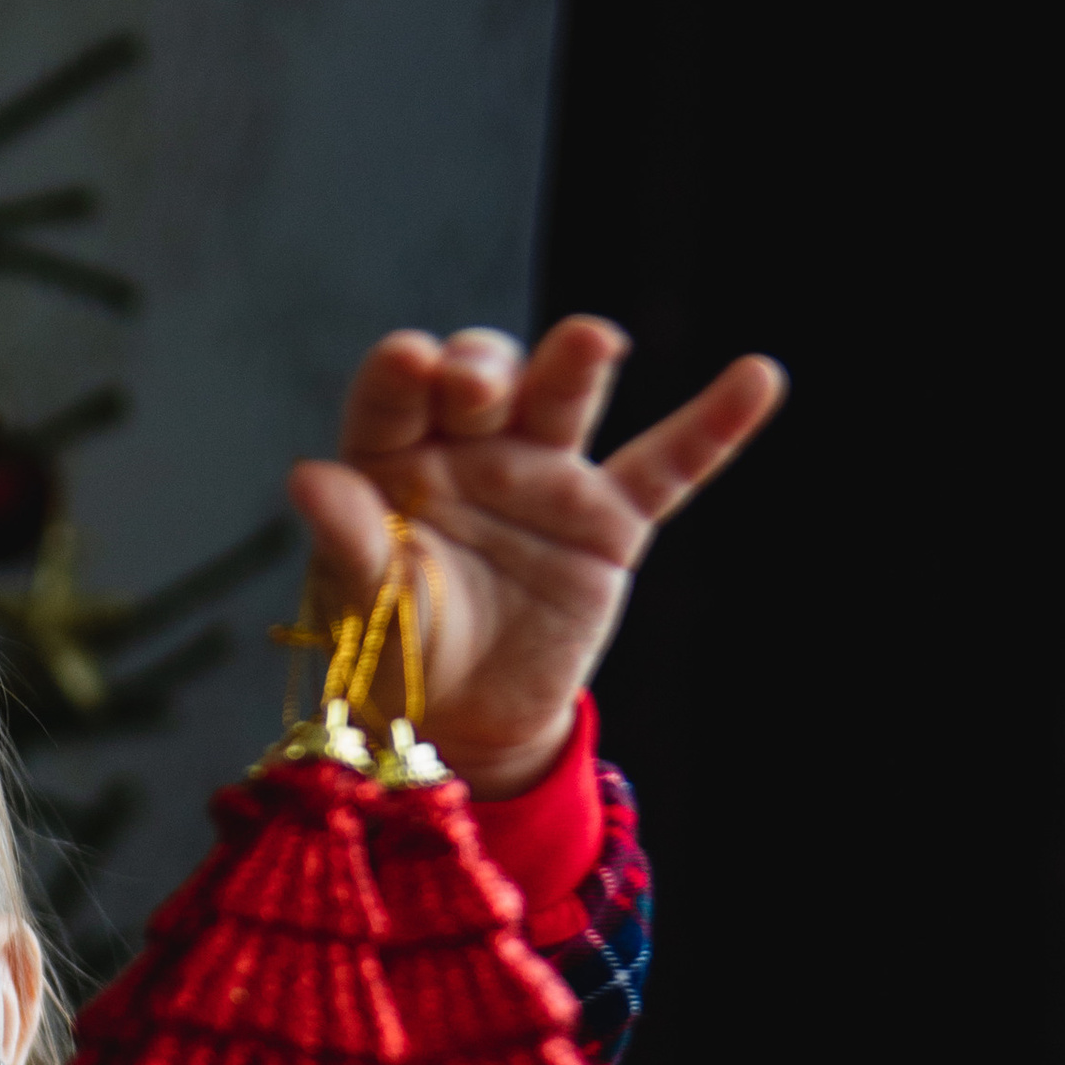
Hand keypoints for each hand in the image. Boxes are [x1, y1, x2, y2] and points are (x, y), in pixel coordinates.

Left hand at [287, 314, 786, 795]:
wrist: (469, 721)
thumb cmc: (401, 651)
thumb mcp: (366, 606)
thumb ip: (346, 539)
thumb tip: (305, 479)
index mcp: (396, 454)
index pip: (394, 394)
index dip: (402, 374)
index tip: (408, 363)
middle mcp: (473, 445)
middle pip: (484, 379)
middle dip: (482, 371)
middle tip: (475, 387)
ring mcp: (547, 475)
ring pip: (565, 400)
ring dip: (575, 363)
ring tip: (592, 343)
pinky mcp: (610, 519)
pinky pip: (668, 464)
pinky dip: (715, 424)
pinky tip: (759, 377)